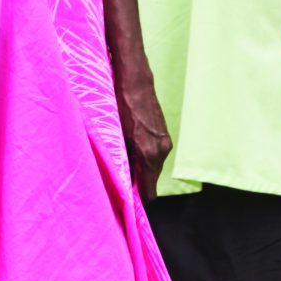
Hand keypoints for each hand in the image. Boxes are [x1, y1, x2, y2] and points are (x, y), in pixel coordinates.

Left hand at [115, 61, 171, 200]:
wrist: (134, 81)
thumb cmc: (120, 106)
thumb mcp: (116, 137)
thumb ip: (121, 161)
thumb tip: (121, 180)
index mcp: (149, 154)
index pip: (149, 192)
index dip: (137, 198)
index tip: (126, 200)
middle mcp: (161, 151)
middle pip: (151, 181)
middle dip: (138, 183)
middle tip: (119, 180)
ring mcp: (165, 142)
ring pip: (153, 167)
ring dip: (140, 168)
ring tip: (123, 160)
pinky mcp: (165, 134)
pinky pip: (155, 155)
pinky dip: (145, 156)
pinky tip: (131, 147)